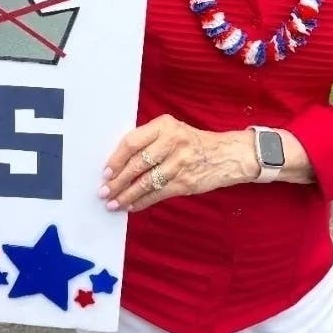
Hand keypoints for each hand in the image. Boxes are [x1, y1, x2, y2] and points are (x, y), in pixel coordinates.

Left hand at [100, 114, 256, 211]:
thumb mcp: (173, 131)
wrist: (228, 155)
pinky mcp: (185, 182)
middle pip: (137, 164)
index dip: (116, 159)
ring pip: (145, 182)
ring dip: (126, 195)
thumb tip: (118, 164)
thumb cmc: (193, 142)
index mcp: (165, 125)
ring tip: (113, 203)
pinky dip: (142, 202)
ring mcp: (180, 163)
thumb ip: (149, 141)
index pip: (132, 142)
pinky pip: (157, 194)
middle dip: (117, 181)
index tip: (105, 172)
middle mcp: (172, 142)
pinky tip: (131, 206)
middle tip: (104, 191)